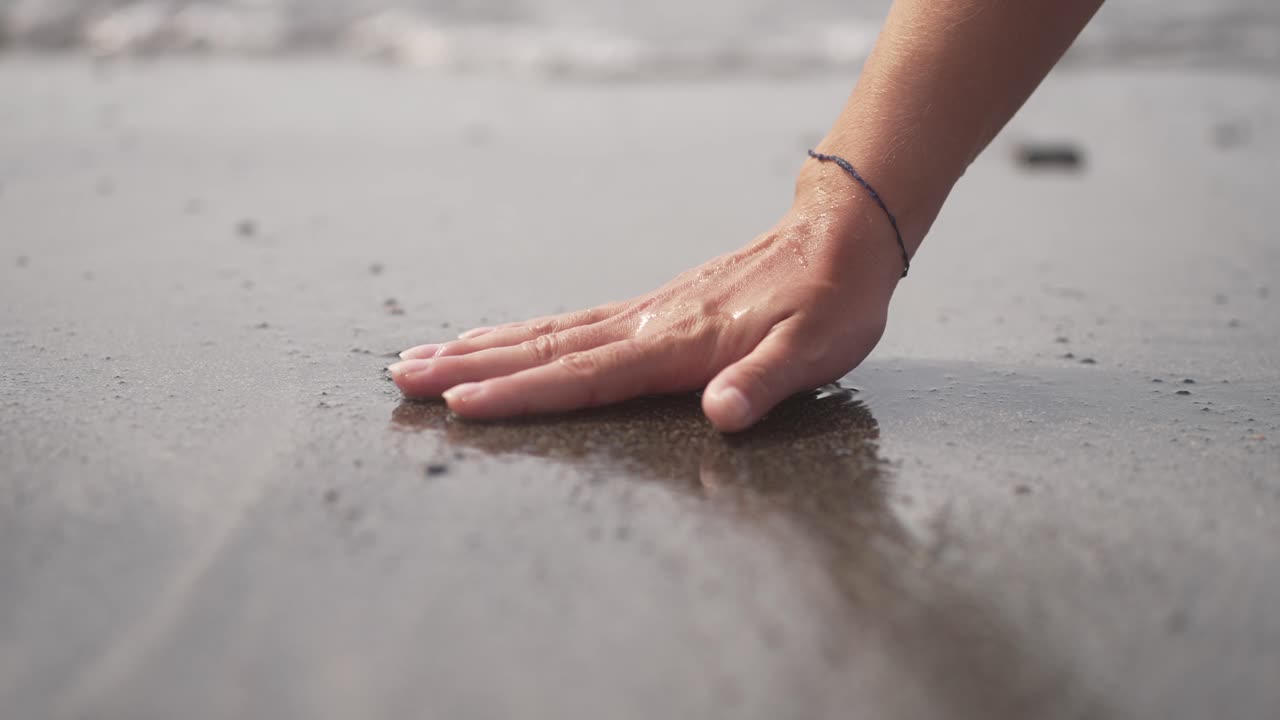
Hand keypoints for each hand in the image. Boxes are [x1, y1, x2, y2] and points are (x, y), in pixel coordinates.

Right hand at [390, 169, 906, 431]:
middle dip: (471, 367)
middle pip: (544, 349)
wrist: (839, 233)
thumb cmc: (832, 300)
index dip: (523, 394)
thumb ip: (765, 382)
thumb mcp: (816, 349)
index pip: (584, 375)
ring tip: (423, 356)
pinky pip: (570, 324)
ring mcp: (643, 311)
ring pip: (546, 333)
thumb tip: (721, 414)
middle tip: (403, 376)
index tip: (462, 404)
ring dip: (481, 347)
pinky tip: (497, 340)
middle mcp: (646, 324)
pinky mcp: (650, 307)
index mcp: (677, 343)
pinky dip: (523, 334)